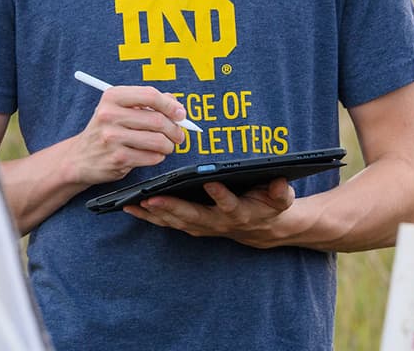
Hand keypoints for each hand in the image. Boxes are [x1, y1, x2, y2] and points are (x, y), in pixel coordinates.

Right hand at [68, 86, 186, 184]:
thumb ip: (147, 102)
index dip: (171, 105)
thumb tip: (176, 106)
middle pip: (157, 119)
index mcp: (112, 96)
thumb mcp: (119, 107)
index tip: (180, 113)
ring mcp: (112, 138)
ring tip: (167, 145)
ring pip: (157, 140)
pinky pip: (152, 157)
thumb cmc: (106, 129)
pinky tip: (152, 154)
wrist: (80, 157)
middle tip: (179, 134)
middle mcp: (109, 115)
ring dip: (169, 145)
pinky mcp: (118, 159)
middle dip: (174, 129)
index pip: (150, 95)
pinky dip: (158, 156)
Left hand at [123, 177, 295, 248]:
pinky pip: (168, 223)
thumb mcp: (281, 198)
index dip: (221, 195)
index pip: (230, 206)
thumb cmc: (269, 206)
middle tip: (152, 198)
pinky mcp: (191, 226)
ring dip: (155, 214)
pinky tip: (131, 207)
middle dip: (172, 208)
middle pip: (193, 217)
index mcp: (241, 213)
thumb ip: (281, 192)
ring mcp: (203, 227)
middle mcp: (219, 223)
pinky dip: (150, 217)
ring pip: (176, 222)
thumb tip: (280, 182)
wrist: (264, 230)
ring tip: (134, 202)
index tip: (211, 181)